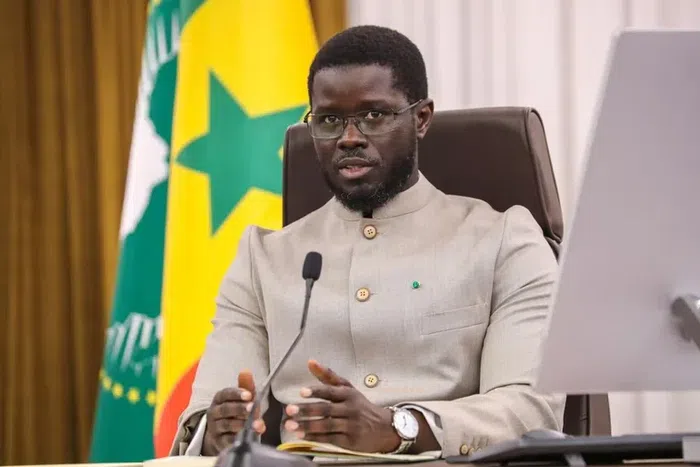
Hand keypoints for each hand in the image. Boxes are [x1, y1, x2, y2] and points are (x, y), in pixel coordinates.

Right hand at [202, 370, 265, 455]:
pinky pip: (227, 440)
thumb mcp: (242, 399)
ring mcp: (215, 428)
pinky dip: (237, 438)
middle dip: (240, 408)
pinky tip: (247, 436)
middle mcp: (214, 412)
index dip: (237, 394)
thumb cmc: (235, 411)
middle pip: (225, 409)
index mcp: (219, 398)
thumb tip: (246, 371)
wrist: (223, 434)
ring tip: (256, 424)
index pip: (225, 394)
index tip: (249, 395)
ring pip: (226, 425)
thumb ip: (246, 386)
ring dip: (242, 424)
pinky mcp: (218, 442)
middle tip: (252, 408)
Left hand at [283, 360, 400, 452]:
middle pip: (326, 409)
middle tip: (290, 410)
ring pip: (326, 425)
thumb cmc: (361, 406)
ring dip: (307, 425)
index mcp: (349, 394)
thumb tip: (310, 362)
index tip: (302, 391)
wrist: (385, 428)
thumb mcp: (348, 389)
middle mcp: (350, 409)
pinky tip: (302, 435)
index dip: (316, 391)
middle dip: (306, 410)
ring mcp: (351, 426)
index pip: (331, 391)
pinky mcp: (350, 441)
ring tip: (290, 425)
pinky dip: (314, 438)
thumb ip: (327, 376)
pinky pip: (330, 439)